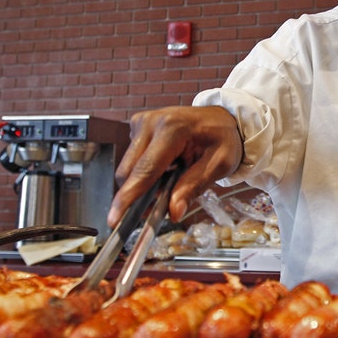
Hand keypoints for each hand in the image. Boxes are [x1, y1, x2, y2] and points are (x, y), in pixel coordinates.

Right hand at [108, 106, 242, 227]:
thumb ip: (194, 187)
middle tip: (163, 205)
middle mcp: (150, 122)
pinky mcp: (137, 125)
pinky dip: (145, 172)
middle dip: (138, 195)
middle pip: (129, 171)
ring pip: (128, 168)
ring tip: (172, 179)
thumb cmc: (223, 139)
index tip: (114, 220)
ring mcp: (141, 122)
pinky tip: (167, 168)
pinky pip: (133, 159)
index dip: (128, 197)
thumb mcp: (220, 164)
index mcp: (172, 128)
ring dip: (144, 183)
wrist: (222, 117)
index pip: (145, 169)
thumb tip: (174, 212)